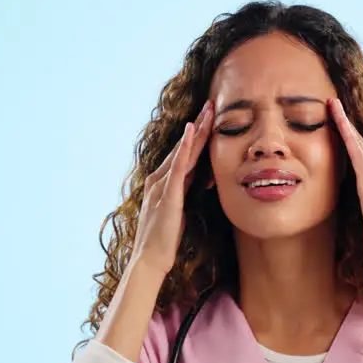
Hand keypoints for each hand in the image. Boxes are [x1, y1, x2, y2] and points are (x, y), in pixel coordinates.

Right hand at [131, 101, 213, 275]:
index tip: (211, 117)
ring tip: (209, 111)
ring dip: (196, 130)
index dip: (198, 135)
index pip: (184, 154)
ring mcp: (162, 185)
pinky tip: (192, 132)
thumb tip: (199, 183)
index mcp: (163, 183)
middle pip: (184, 147)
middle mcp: (160, 179)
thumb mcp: (179, 211)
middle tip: (213, 103)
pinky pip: (178, 166)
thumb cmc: (164, 239)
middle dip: (200, 125)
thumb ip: (185, 193)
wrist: (150, 259)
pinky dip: (185, 148)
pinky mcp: (168, 195)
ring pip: (183, 151)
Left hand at [329, 98, 362, 281]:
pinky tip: (338, 123)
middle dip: (348, 123)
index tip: (340, 122)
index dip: (353, 137)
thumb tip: (354, 206)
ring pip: (360, 144)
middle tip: (333, 103)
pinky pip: (357, 155)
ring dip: (346, 123)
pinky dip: (348, 137)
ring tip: (332, 105)